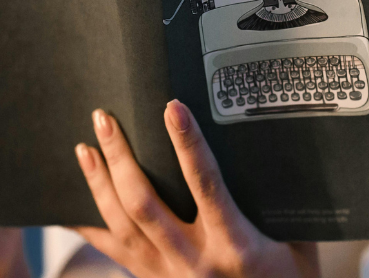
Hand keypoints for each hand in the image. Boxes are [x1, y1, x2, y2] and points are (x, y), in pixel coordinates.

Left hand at [72, 101, 318, 277]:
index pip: (206, 184)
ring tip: (84, 147)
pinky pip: (113, 251)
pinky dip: (89, 225)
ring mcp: (168, 273)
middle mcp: (195, 260)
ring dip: (99, 183)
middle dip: (120, 157)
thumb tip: (273, 146)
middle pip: (144, 202)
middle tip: (105, 119)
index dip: (188, 144)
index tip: (173, 108)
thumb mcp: (297, 240)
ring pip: (122, 225)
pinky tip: (71, 203)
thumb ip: (280, 201)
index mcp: (236, 245)